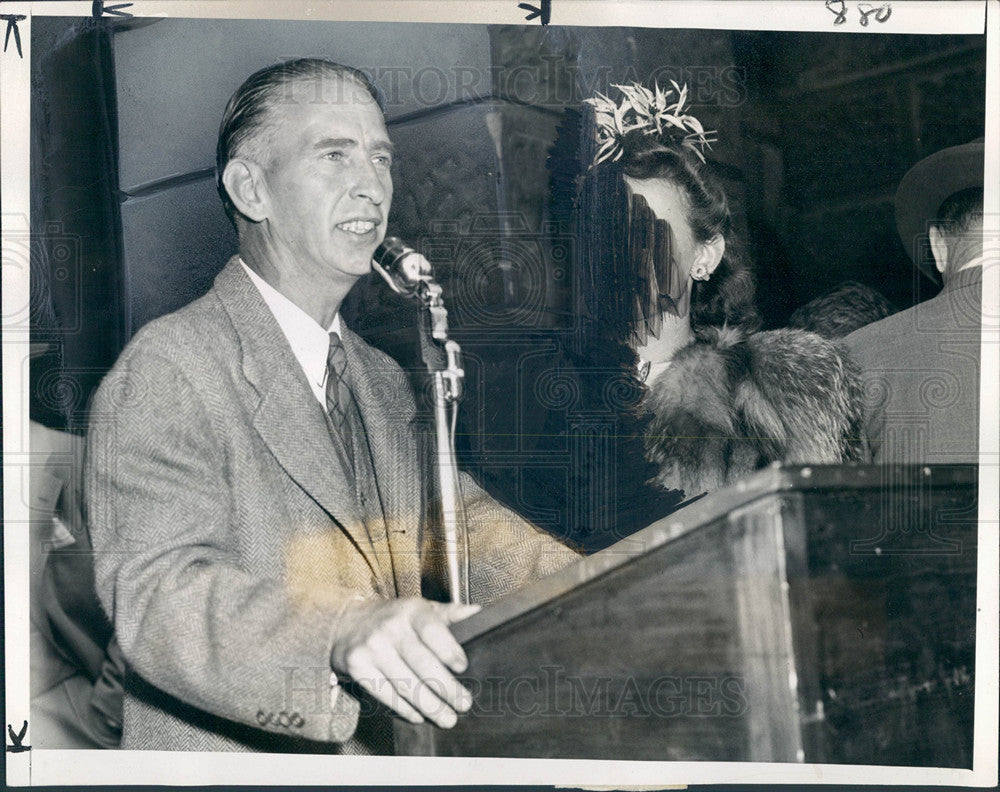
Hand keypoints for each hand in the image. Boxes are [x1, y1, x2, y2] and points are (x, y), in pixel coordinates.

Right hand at [329, 597, 479, 727]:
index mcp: (411, 611)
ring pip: (406, 684)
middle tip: (463, 704)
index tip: (462, 667)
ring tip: (447, 718)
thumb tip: (479, 613)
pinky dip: (405, 709)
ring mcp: (372, 649)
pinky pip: (386, 694)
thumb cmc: (394, 619)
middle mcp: (391, 628)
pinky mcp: (358, 668)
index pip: (432, 630)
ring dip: (429, 706)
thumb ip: (449, 613)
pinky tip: (420, 716)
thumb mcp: (420, 609)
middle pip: (422, 664)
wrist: (347, 625)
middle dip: (446, 688)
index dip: (448, 650)